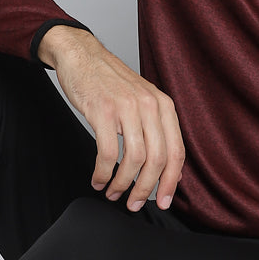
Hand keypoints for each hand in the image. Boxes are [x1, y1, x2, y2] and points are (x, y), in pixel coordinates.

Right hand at [38, 26, 184, 210]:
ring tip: (113, 193)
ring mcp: (126, 107)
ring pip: (134, 159)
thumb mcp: (142, 102)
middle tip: (134, 204)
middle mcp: (150, 105)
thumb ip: (157, 132)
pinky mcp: (102, 111)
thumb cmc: (110, 83)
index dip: (171, 182)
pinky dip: (103, 173)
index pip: (176, 152)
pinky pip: (108, 153)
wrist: (82, 55)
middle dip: (146, 189)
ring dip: (123, 184)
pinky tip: (98, 179)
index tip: (163, 201)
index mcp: (163, 105)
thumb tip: (170, 172)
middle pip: (158, 160)